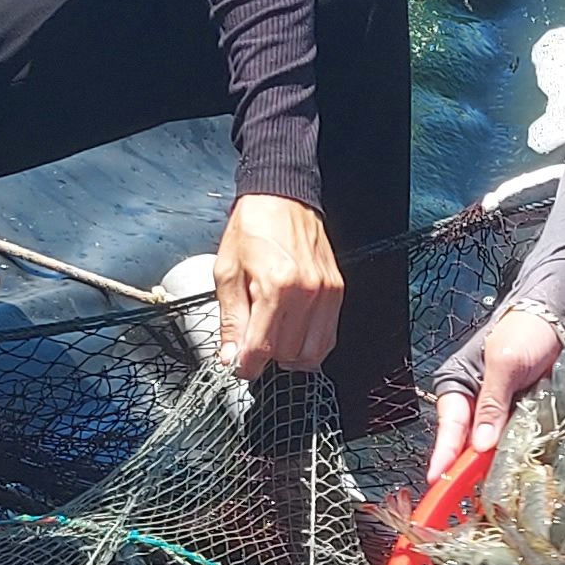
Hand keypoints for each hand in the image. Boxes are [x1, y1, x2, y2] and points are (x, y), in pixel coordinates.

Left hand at [213, 193, 343, 378]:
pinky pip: (329, 336)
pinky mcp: (337, 291)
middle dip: (266, 359)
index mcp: (276, 285)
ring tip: (273, 344)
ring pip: (313, 352)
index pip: (263, 347)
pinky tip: (294, 338)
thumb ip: (230, 319)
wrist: (281, 198)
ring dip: (290, 357)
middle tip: (250, 349)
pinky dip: (311, 346)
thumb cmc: (253, 229)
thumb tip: (230, 355)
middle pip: (288, 353)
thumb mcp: (227, 272)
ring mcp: (326, 292)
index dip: (246, 365)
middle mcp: (307, 291)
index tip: (237, 366)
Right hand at [427, 301, 564, 483]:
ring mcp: (500, 413)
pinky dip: (518, 455)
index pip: (449, 426)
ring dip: (497, 464)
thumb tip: (482, 444)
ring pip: (493, 447)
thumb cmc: (526, 331)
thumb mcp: (506, 362)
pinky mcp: (522, 419)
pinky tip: (521, 470)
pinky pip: (517, 443)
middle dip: (472, 465)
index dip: (444, 454)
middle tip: (472, 490)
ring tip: (497, 486)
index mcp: (458, 385)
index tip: (438, 478)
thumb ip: (493, 402)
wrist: (559, 318)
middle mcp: (476, 403)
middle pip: (470, 443)